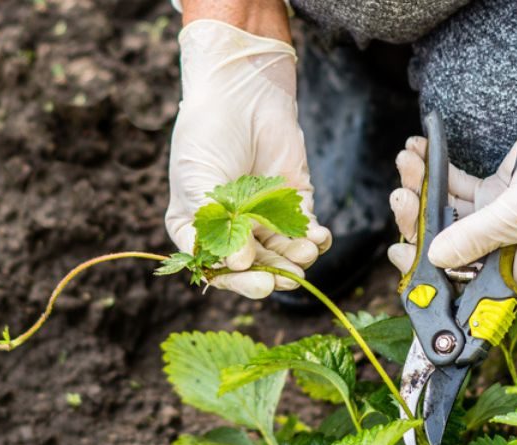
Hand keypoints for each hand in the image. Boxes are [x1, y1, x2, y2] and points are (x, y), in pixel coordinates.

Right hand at [166, 19, 331, 298]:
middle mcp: (230, 230)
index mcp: (198, 229)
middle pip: (251, 268)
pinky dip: (315, 239)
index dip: (236, 280)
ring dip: (293, 260)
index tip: (257, 281)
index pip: (215, 268)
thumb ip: (215, 225)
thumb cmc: (207, 134)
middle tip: (285, 278)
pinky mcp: (293, 203)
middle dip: (270, 274)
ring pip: (280, 254)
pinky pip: (305, 232)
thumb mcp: (197, 181)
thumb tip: (240, 264)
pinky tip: (319, 238)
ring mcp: (262, 218)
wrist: (242, 91)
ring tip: (305, 252)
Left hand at [388, 71, 516, 290]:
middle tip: (400, 195)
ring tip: (408, 159)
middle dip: (419, 220)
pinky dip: (438, 173)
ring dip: (423, 187)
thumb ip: (473, 237)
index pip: (466, 284)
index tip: (399, 253)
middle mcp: (511, 252)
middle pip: (449, 247)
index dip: (428, 272)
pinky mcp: (499, 193)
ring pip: (448, 214)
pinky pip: (458, 189)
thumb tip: (433, 257)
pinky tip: (420, 151)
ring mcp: (503, 221)